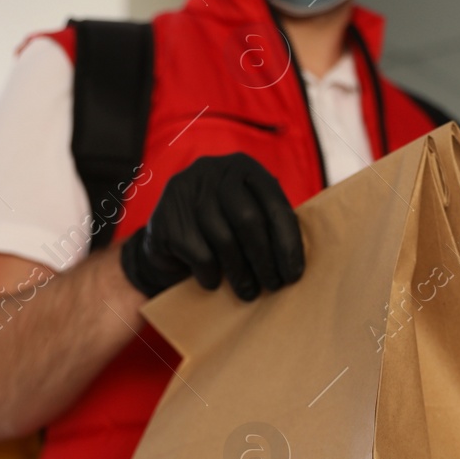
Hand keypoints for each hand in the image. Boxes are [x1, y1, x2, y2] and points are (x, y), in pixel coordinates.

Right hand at [119, 153, 304, 300]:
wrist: (165, 240)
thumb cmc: (219, 229)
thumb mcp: (247, 215)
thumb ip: (270, 223)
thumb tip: (296, 261)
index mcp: (242, 167)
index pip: (274, 204)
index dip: (288, 242)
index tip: (294, 274)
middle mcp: (212, 170)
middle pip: (248, 219)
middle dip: (265, 258)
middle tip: (273, 285)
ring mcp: (184, 191)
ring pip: (223, 239)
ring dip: (240, 272)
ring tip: (249, 292)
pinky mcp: (163, 217)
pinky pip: (198, 254)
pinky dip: (211, 274)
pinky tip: (214, 283)